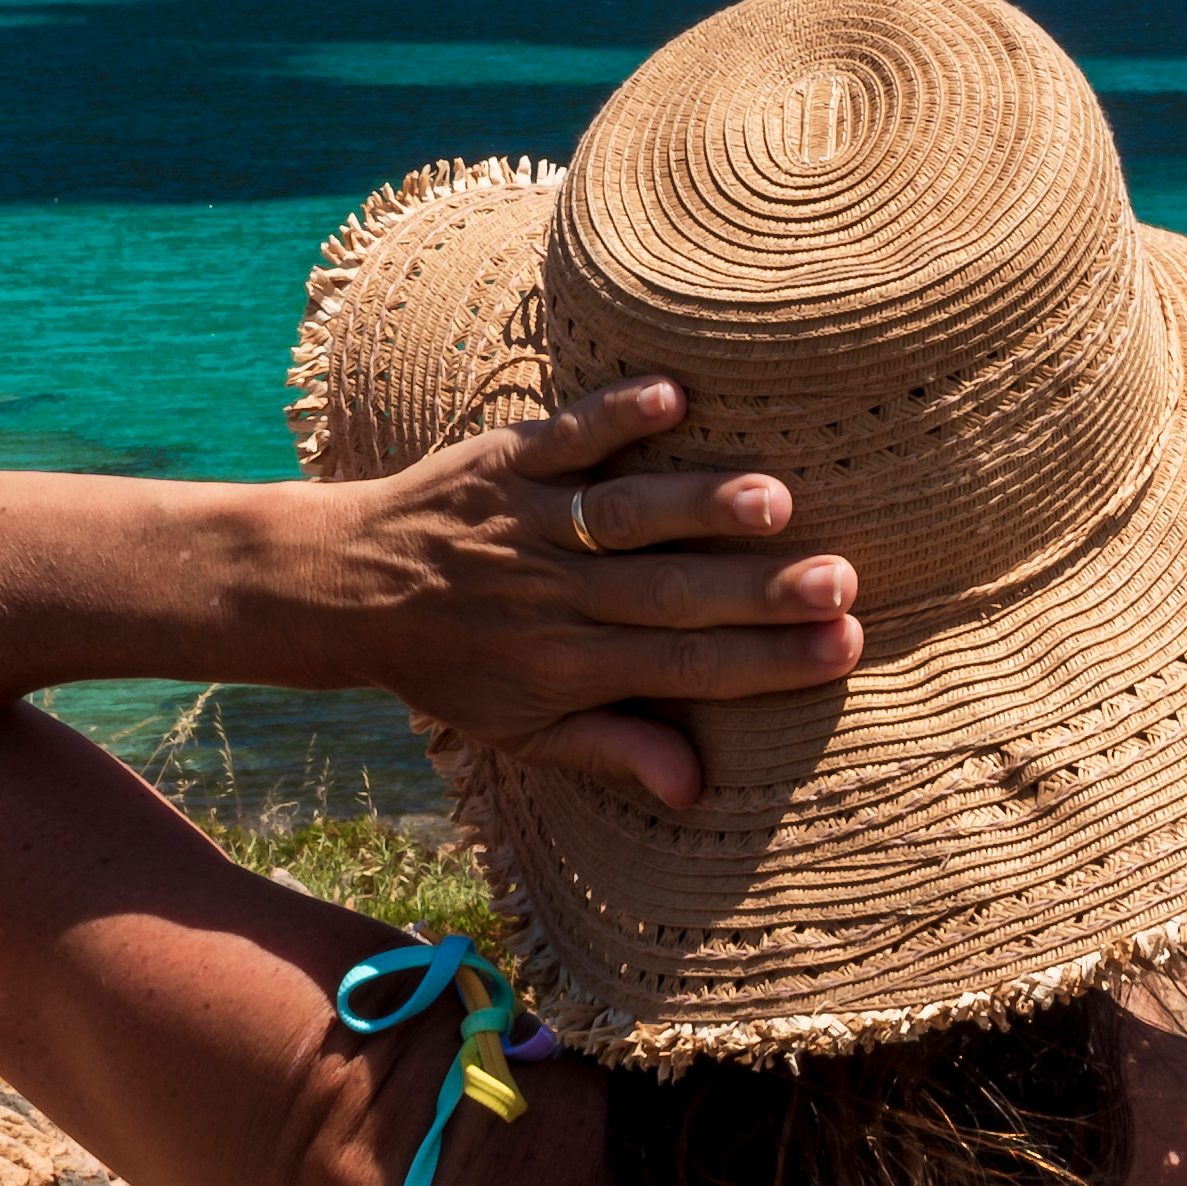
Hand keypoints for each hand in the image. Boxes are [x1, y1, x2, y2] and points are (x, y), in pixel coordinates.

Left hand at [291, 377, 863, 806]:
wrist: (342, 589)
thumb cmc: (451, 665)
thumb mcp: (520, 731)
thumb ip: (611, 751)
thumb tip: (697, 789)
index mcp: (567, 667)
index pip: (682, 669)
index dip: (764, 662)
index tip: (843, 649)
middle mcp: (553, 597)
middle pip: (669, 596)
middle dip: (759, 592)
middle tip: (842, 582)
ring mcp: (526, 525)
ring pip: (623, 518)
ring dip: (699, 507)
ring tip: (778, 501)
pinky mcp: (501, 462)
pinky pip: (564, 437)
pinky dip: (615, 416)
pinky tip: (675, 396)